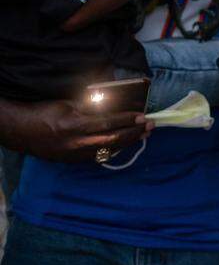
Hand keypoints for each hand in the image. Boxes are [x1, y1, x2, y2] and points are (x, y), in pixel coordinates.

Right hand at [4, 100, 151, 162]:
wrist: (22, 132)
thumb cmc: (44, 113)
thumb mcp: (68, 104)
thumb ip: (91, 106)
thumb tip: (113, 103)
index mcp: (75, 126)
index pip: (108, 123)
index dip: (127, 119)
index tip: (142, 115)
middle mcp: (77, 143)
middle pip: (113, 139)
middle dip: (134, 132)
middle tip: (150, 126)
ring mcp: (76, 154)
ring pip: (109, 150)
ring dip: (128, 142)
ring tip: (143, 135)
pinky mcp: (74, 161)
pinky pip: (99, 156)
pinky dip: (114, 149)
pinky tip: (125, 144)